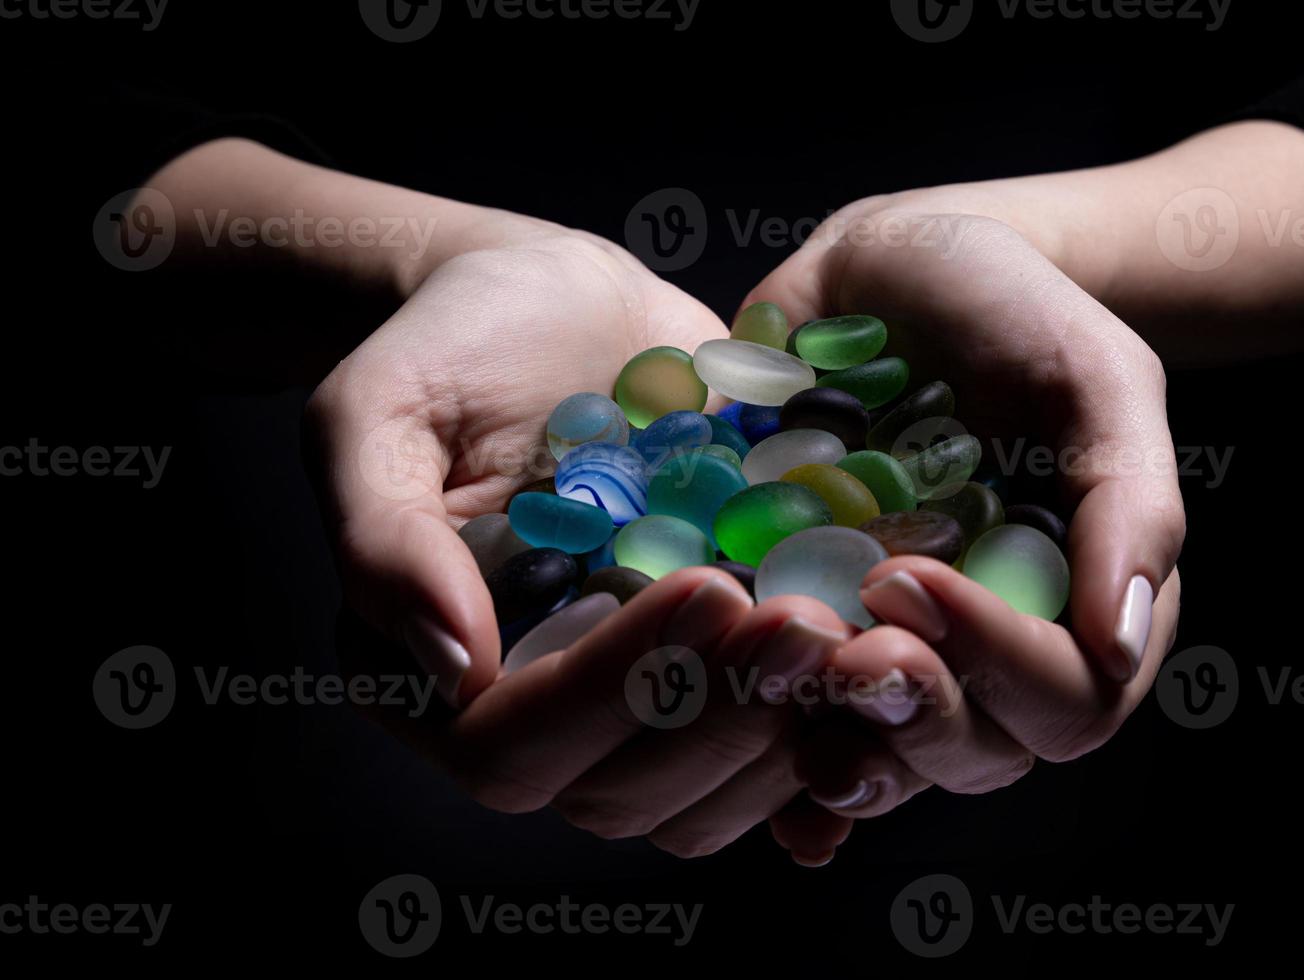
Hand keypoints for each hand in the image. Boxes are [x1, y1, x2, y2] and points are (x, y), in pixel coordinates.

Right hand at [304, 219, 872, 857]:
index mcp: (435, 674)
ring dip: (786, 729)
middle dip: (721, 712)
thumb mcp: (375, 413)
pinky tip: (885, 684)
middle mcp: (537, 710)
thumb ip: (384, 540)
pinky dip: (831, 736)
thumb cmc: (450, 348)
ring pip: (708, 794)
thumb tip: (449, 668)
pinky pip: (771, 751)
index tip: (702, 587)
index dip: (612, 689)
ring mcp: (633, 698)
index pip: (513, 746)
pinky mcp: (709, 670)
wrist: (552, 306)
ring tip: (851, 627)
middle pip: (624, 791)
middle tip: (806, 618)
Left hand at [748, 206, 1184, 801]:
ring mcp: (900, 646)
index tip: (907, 578)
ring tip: (775, 681)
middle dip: (911, 710)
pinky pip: (803, 725)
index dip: (995, 663)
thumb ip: (1129, 502)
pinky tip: (751, 782)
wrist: (898, 271)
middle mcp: (992, 648)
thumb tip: (1119, 646)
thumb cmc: (1016, 316)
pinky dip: (777, 756)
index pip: (1067, 698)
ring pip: (887, 757)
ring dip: (838, 746)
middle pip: (975, 753)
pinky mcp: (814, 629)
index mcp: (1080, 604)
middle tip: (842, 646)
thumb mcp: (1096, 379)